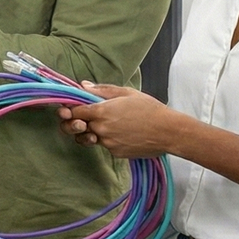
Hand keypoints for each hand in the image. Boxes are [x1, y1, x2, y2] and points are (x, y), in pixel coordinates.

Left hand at [55, 84, 186, 158]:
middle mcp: (101, 129)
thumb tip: (83, 85)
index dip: (69, 109)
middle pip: (76, 128)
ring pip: (89, 138)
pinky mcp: (116, 153)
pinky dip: (107, 139)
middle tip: (80, 119)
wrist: (168, 132)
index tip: (71, 107)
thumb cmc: (149, 109)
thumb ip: (101, 90)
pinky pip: (104, 145)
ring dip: (91, 132)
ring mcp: (108, 143)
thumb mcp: (126, 93)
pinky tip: (122, 132)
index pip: (73, 112)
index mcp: (101, 112)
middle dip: (74, 123)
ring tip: (105, 124)